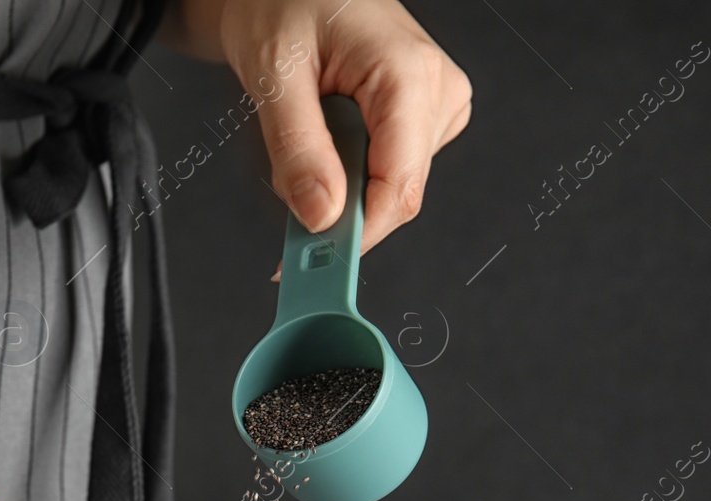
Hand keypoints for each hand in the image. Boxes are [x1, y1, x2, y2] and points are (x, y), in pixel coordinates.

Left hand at [171, 0, 470, 255]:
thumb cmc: (284, 3)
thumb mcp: (273, 73)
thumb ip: (298, 148)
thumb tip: (321, 215)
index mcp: (409, 74)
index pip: (398, 189)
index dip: (356, 235)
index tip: (310, 264)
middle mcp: (436, 90)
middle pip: (395, 194)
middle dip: (339, 210)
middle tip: (285, 203)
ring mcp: (436, 104)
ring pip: (390, 188)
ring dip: (341, 186)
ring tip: (307, 133)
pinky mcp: (425, 116)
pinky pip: (388, 170)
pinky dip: (350, 171)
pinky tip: (329, 133)